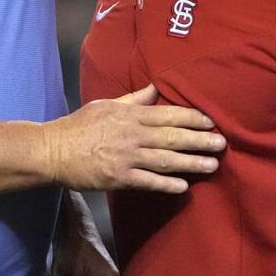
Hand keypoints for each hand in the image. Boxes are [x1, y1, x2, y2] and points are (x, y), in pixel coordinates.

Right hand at [44, 85, 223, 191]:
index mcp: (129, 115)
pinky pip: (148, 181)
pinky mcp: (118, 177)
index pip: (168, 114)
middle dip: (199, 139)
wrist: (53, 150)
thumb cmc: (78, 126)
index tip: (211, 121)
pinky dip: (166, 184)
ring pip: (165, 159)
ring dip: (191, 162)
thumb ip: (133, 100)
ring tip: (212, 164)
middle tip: (222, 143)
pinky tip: (183, 186)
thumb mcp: (105, 105)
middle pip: (172, 137)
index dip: (192, 117)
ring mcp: (126, 157)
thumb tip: (155, 89)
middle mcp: (132, 134)